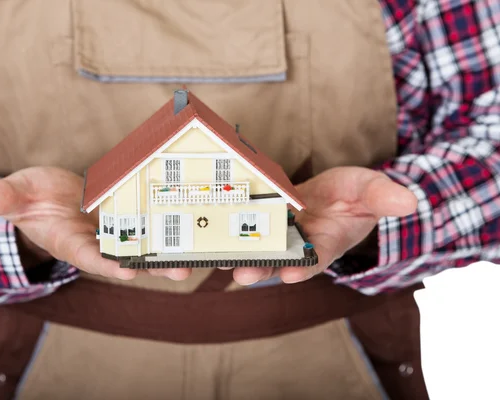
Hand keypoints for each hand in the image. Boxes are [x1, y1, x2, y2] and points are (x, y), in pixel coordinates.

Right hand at [0, 167, 190, 280]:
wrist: (47, 195)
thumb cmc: (29, 198)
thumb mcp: (13, 194)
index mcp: (71, 242)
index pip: (89, 256)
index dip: (107, 263)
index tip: (127, 269)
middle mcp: (99, 240)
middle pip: (129, 256)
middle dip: (154, 265)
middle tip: (181, 269)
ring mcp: (117, 229)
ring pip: (147, 243)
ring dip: (170, 249)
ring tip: (199, 255)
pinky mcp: (129, 214)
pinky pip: (151, 218)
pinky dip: (169, 221)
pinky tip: (193, 218)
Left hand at [228, 167, 417, 284]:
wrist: (333, 193)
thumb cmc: (353, 195)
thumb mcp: (370, 190)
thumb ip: (383, 195)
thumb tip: (409, 201)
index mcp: (326, 242)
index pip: (318, 258)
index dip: (306, 266)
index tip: (294, 273)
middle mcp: (297, 244)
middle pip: (277, 261)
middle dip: (260, 269)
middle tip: (241, 275)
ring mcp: (276, 234)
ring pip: (253, 249)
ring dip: (234, 256)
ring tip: (215, 261)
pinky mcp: (259, 219)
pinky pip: (240, 227)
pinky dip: (224, 231)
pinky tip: (204, 232)